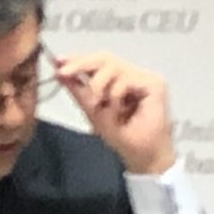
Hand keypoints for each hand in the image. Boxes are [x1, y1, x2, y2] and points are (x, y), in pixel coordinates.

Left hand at [53, 50, 175, 174]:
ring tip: (98, 104)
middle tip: (65, 72)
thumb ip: (77, 89)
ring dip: (98, 85)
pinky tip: (119, 110)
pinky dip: (115, 95)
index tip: (58, 61)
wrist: (142, 156)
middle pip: (105, 57)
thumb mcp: (91, 110)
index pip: (97, 62)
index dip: (78, 59)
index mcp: (118, 80)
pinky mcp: (155, 84)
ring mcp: (145, 78)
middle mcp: (133, 75)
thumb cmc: (121, 136)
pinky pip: (126, 79)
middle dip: (81, 64)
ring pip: (113, 66)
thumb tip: (59, 71)